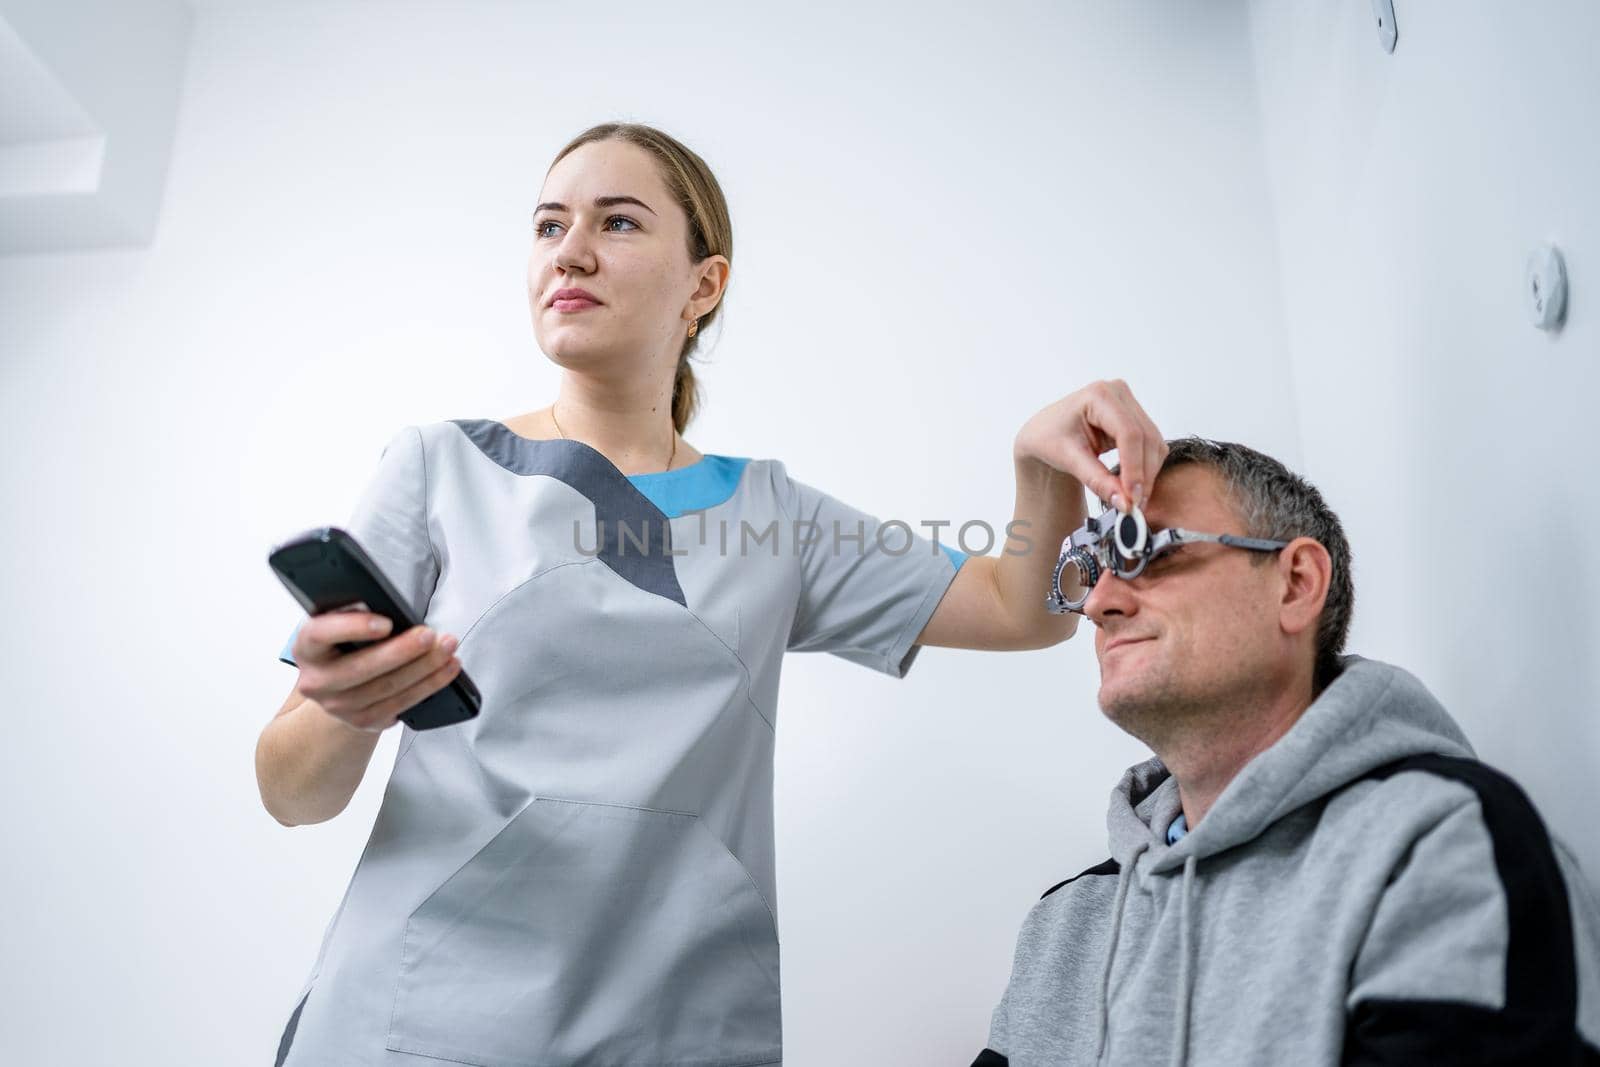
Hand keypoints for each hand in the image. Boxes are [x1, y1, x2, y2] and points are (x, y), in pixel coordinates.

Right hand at [292, 611, 461, 733]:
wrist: (338, 687)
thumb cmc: (345, 644)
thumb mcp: (340, 624)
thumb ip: (356, 614)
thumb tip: (394, 609)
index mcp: (306, 647)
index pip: (321, 634)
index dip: (353, 627)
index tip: (386, 622)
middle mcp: (316, 681)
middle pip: (362, 667)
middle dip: (402, 650)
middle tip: (431, 635)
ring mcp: (338, 706)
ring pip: (387, 688)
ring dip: (425, 668)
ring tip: (448, 649)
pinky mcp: (363, 721)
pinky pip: (401, 704)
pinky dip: (429, 685)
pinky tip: (447, 669)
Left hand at [1013, 379, 1167, 510]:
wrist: (1045, 433)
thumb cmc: (1049, 438)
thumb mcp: (1068, 459)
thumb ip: (1097, 480)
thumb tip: (1124, 502)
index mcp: (1098, 395)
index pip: (1128, 433)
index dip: (1134, 467)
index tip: (1132, 496)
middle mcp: (1118, 393)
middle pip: (1145, 438)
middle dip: (1143, 475)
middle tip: (1135, 505)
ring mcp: (1129, 403)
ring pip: (1153, 443)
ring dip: (1148, 474)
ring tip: (1133, 499)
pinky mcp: (1135, 417)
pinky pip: (1151, 445)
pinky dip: (1146, 468)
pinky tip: (1133, 486)